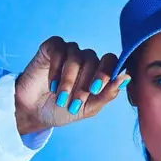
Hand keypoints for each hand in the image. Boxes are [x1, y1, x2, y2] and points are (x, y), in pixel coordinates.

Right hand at [15, 36, 129, 134]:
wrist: (34, 113)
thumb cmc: (63, 110)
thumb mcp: (88, 108)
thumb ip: (107, 94)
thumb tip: (126, 77)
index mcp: (98, 72)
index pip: (111, 62)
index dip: (106, 73)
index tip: (95, 89)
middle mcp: (86, 59)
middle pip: (93, 61)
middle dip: (84, 84)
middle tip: (74, 103)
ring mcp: (69, 51)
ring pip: (76, 57)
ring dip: (69, 80)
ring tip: (61, 98)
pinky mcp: (52, 47)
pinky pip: (59, 50)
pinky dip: (56, 69)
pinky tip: (52, 85)